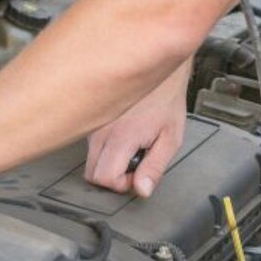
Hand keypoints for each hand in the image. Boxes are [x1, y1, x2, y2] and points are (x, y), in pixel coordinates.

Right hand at [83, 65, 187, 197]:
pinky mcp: (93, 119)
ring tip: (131, 146)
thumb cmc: (166, 99)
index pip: (103, 178)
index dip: (121, 184)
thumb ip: (155, 167)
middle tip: (134, 164)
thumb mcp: (171, 137)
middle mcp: (101, 130)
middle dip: (112, 177)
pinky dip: (104, 149)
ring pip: (89, 160)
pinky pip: (91, 145)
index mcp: (121, 136)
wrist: (157, 70)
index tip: (136, 174)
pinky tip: (123, 137)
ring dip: (108, 162)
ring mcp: (94, 124)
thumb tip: (142, 190)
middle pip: (91, 174)